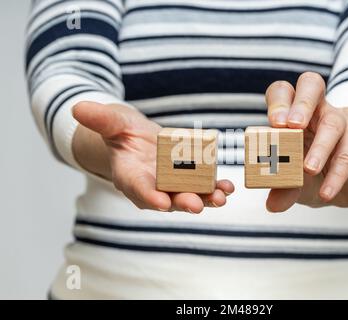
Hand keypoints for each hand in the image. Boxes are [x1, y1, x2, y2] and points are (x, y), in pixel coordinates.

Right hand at [72, 102, 233, 212]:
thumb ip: (100, 120)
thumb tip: (78, 107)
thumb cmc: (122, 133)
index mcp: (130, 176)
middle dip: (182, 202)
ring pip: (189, 195)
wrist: (139, 140)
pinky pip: (203, 186)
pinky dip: (215, 188)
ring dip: (206, 198)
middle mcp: (153, 186)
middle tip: (195, 205)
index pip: (138, 189)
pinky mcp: (189, 179)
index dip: (149, 196)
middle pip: (168, 198)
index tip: (161, 203)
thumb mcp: (112, 123)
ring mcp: (172, 185)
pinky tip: (228, 188)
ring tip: (221, 197)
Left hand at [265, 72, 347, 210]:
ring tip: (308, 169)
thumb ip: (282, 189)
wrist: (343, 183)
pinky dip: (336, 174)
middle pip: (311, 86)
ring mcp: (338, 122)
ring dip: (319, 146)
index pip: (282, 92)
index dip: (278, 103)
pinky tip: (326, 192)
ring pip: (333, 123)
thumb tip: (272, 205)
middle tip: (291, 126)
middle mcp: (315, 111)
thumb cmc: (308, 173)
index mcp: (291, 113)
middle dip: (301, 104)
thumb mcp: (292, 182)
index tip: (274, 123)